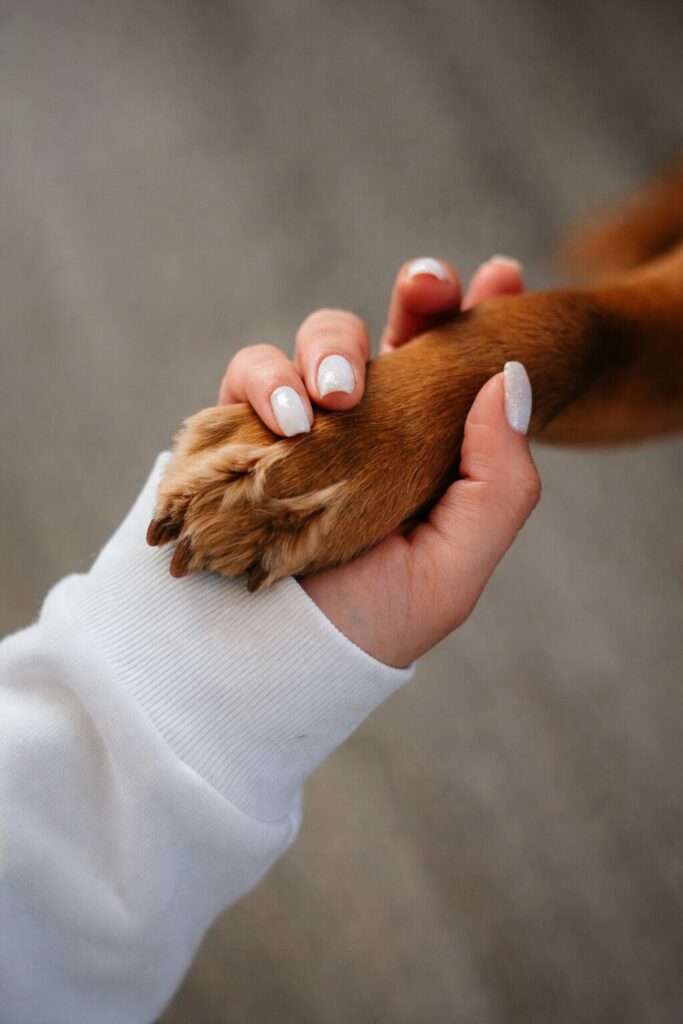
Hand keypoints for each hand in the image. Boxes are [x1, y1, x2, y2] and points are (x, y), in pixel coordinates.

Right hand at [219, 256, 540, 666]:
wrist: (270, 661)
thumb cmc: (367, 621)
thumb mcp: (455, 568)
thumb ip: (498, 483)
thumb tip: (511, 380)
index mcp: (425, 447)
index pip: (456, 367)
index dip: (479, 313)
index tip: (503, 274)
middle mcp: (367, 425)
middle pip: (394, 330)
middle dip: (416, 296)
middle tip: (428, 287)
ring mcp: (303, 422)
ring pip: (320, 341)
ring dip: (330, 349)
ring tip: (335, 399)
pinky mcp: (242, 428)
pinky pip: (249, 374)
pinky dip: (265, 382)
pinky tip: (287, 420)